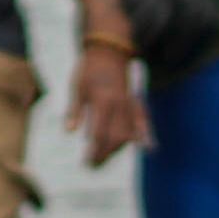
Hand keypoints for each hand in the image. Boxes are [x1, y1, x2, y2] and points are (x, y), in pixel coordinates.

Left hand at [73, 44, 146, 161]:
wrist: (109, 50)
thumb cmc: (88, 70)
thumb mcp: (77, 88)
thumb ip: (74, 111)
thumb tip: (70, 133)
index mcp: (103, 101)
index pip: (99, 133)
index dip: (93, 151)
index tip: (86, 163)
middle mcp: (119, 105)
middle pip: (116, 138)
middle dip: (105, 155)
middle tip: (92, 167)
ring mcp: (129, 104)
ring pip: (128, 133)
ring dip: (118, 150)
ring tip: (104, 159)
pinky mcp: (135, 102)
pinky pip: (142, 120)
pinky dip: (145, 134)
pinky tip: (148, 148)